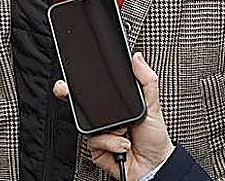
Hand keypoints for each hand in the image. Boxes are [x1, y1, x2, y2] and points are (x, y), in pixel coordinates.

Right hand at [53, 52, 173, 180]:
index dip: (77, 82)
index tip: (69, 76)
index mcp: (113, 104)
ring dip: (111, 128)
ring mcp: (98, 131)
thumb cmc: (154, 138)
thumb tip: (138, 58)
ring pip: (91, 122)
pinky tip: (123, 144)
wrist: (155, 166)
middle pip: (82, 104)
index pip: (93, 89)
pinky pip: (96, 138)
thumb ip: (146, 81)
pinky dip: (112, 142)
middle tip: (70, 94)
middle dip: (78, 101)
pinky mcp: (95, 147)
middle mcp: (103, 117)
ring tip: (124, 131)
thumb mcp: (153, 106)